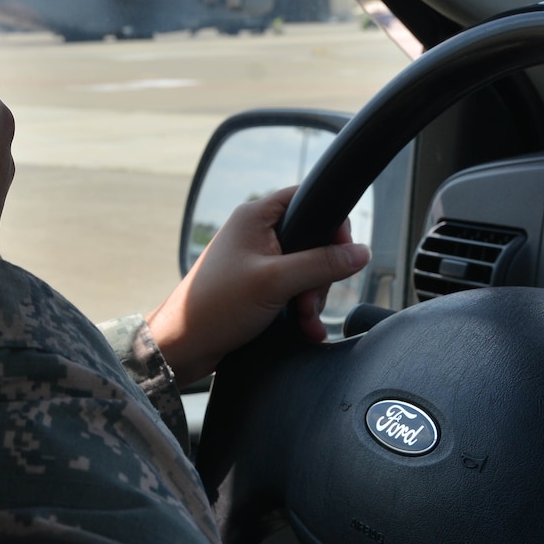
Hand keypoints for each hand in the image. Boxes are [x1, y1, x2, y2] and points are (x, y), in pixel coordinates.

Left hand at [145, 186, 369, 384]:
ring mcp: (257, 262)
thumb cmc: (215, 306)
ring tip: (303, 320)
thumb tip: (360, 253)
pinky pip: (292, 291)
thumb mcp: (275, 281)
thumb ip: (321, 264)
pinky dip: (301, 311)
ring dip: (312, 299)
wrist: (183, 346)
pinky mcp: (257, 288)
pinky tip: (306, 330)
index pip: (306, 197)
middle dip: (320, 276)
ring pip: (306, 271)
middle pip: (312, 240)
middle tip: (309, 299)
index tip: (342, 251)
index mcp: (255, 217)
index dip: (331, 222)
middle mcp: (256, 234)